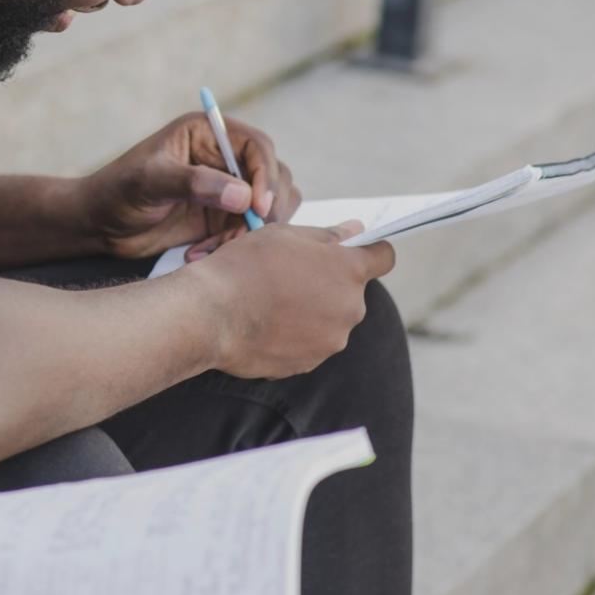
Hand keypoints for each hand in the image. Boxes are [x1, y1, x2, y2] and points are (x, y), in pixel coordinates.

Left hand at [78, 112, 300, 259]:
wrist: (99, 225)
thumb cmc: (116, 192)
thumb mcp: (149, 182)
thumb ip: (194, 184)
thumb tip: (244, 196)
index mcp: (208, 133)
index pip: (258, 146)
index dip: (266, 175)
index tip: (258, 208)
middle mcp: (223, 157)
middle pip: (274, 176)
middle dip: (265, 208)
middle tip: (243, 234)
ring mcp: (226, 188)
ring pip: (269, 206)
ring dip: (250, 230)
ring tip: (212, 245)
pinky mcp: (222, 216)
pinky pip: (249, 231)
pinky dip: (233, 245)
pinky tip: (197, 253)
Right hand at [190, 221, 396, 378]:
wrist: (210, 315)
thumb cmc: (244, 267)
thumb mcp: (283, 236)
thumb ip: (326, 236)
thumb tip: (355, 231)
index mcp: (348, 270)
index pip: (384, 257)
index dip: (371, 252)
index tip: (353, 253)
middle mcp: (350, 308)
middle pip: (352, 293)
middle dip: (329, 285)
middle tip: (288, 279)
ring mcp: (331, 340)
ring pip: (330, 321)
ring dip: (311, 313)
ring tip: (271, 306)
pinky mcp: (309, 363)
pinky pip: (309, 345)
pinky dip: (294, 336)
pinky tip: (264, 327)